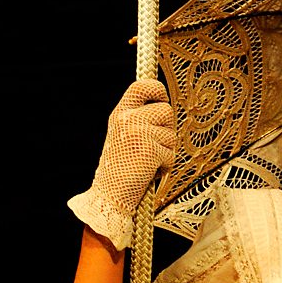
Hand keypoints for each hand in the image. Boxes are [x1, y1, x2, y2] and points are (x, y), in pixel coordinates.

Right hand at [67, 79, 176, 249]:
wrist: (109, 197)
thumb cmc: (122, 167)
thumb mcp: (124, 135)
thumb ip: (140, 118)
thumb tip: (164, 105)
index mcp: (120, 113)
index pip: (142, 85)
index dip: (158, 91)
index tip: (161, 101)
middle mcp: (126, 118)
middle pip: (166, 111)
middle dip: (166, 130)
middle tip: (151, 147)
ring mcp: (138, 133)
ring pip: (172, 135)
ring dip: (165, 151)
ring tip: (146, 162)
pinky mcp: (149, 150)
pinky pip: (172, 154)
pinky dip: (165, 166)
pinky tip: (148, 172)